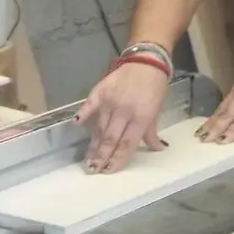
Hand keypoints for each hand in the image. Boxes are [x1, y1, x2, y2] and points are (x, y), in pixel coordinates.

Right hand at [73, 59, 169, 173]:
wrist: (146, 62)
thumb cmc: (154, 88)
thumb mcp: (156, 111)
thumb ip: (151, 132)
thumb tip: (157, 149)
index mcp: (141, 117)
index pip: (127, 143)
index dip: (117, 159)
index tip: (108, 171)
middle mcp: (124, 111)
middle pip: (110, 138)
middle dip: (101, 156)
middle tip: (93, 170)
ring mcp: (110, 100)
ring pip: (100, 127)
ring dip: (93, 144)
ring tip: (87, 159)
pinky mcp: (100, 91)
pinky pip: (89, 105)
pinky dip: (83, 114)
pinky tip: (76, 125)